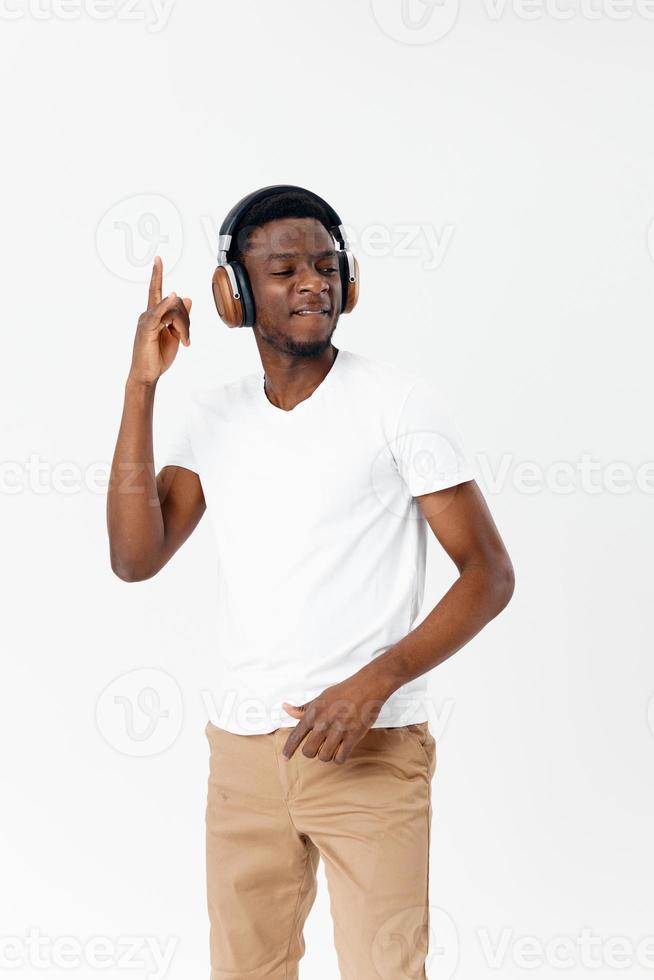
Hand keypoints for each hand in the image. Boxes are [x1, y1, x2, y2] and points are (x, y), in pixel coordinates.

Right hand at [127, 255, 191, 386]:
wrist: (147, 374)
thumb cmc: (158, 356)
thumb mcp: (175, 334)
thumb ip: (181, 317)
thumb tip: (188, 298)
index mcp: (153, 314)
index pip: (156, 290)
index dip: (157, 274)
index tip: (158, 259)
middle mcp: (148, 314)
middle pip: (175, 303)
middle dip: (186, 321)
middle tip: (186, 340)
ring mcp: (146, 320)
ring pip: (173, 310)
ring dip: (183, 327)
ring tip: (182, 342)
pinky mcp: (147, 329)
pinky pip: (159, 314)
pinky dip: (165, 305)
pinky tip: (172, 296)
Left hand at [280, 672, 391, 764]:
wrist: (367, 687)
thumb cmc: (344, 691)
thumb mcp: (321, 697)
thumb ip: (303, 708)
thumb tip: (285, 708)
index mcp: (314, 713)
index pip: (296, 735)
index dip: (288, 749)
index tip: (285, 758)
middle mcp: (324, 722)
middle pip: (309, 751)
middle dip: (312, 752)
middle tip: (318, 747)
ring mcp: (338, 730)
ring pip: (324, 757)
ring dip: (327, 755)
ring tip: (332, 747)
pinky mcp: (353, 736)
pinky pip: (340, 758)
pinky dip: (339, 758)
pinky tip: (341, 750)